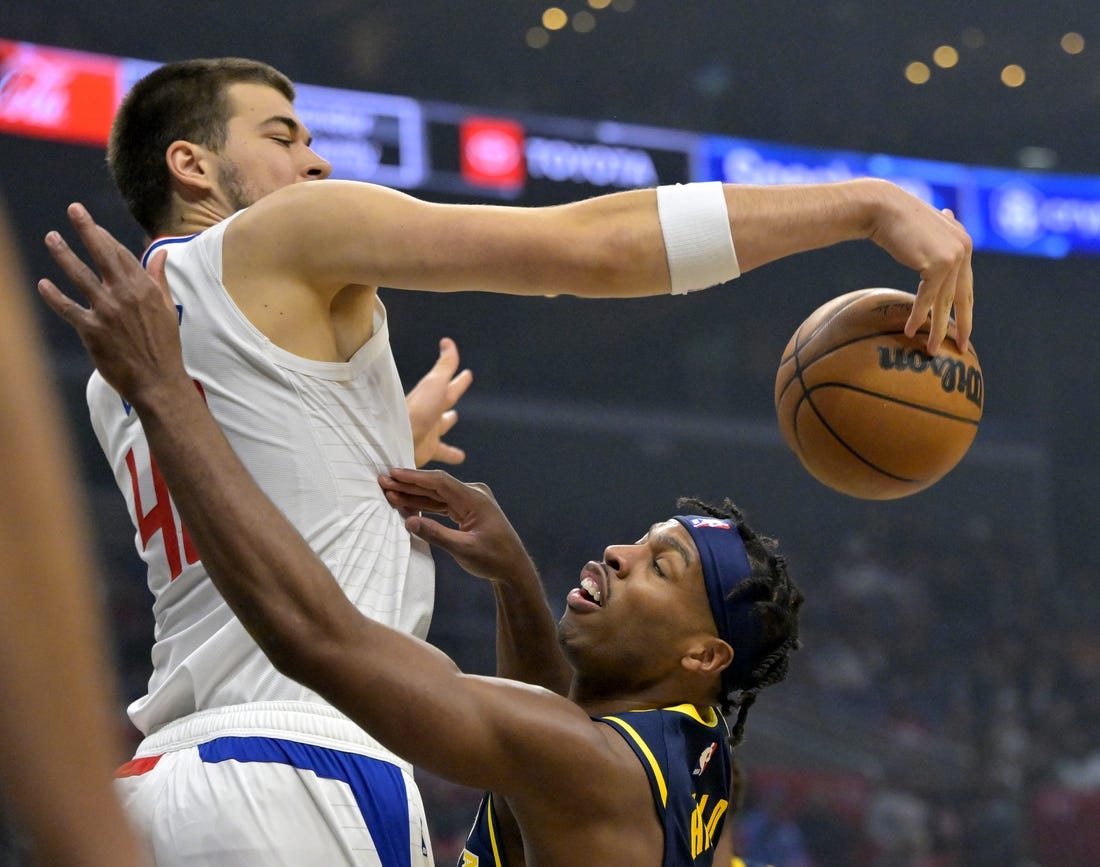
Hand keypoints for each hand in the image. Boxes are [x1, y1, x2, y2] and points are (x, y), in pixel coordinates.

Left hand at [37, 203, 185, 404]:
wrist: (158, 380)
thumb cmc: (164, 346)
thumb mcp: (167, 308)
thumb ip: (158, 279)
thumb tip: (160, 254)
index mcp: (144, 288)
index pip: (121, 253)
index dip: (105, 236)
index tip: (92, 224)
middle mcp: (124, 294)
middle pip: (102, 254)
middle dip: (87, 229)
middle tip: (74, 209)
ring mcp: (106, 311)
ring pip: (80, 276)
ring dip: (64, 254)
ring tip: (51, 237)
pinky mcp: (91, 330)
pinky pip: (68, 308)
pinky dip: (54, 296)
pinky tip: (43, 284)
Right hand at [379, 468, 533, 584]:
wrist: (513, 568)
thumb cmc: (493, 559)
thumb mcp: (464, 550)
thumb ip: (436, 535)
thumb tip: (409, 522)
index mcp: (475, 498)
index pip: (440, 482)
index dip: (414, 477)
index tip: (393, 474)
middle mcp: (473, 494)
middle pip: (436, 485)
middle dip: (409, 483)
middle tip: (383, 480)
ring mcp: (470, 501)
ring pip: (437, 494)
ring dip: (414, 494)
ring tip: (389, 491)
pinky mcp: (467, 510)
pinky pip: (442, 503)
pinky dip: (424, 505)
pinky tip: (406, 503)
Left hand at [405, 338, 472, 466]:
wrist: (396, 441)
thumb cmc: (417, 411)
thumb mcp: (434, 385)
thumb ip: (444, 366)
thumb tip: (448, 341)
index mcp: (433, 398)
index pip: (450, 386)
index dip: (460, 380)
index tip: (467, 373)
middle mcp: (431, 414)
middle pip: (445, 404)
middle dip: (452, 396)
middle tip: (459, 390)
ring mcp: (429, 433)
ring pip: (442, 428)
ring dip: (448, 424)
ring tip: (455, 419)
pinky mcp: (427, 451)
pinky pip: (443, 454)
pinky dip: (452, 456)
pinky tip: (460, 459)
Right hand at [867, 185, 973, 354]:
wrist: (882, 209)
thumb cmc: (894, 220)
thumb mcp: (921, 232)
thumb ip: (935, 241)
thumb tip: (943, 232)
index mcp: (963, 243)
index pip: (966, 284)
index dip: (964, 309)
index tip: (963, 329)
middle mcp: (964, 249)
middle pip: (963, 296)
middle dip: (962, 325)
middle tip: (961, 347)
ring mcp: (953, 257)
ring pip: (945, 302)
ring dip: (936, 328)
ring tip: (930, 349)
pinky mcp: (938, 264)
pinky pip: (928, 298)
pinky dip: (919, 316)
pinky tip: (911, 331)